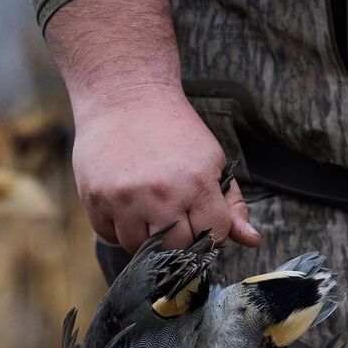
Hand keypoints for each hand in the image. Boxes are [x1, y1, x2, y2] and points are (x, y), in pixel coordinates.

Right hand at [70, 84, 259, 253]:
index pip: (213, 236)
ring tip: (148, 211)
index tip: (202, 220)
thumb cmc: (174, 131)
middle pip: (176, 249)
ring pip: (139, 248)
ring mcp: (124, 200)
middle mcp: (160, 196)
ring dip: (146, 237)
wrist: (125, 97)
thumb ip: (231, 203)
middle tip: (175, 218)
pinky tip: (126, 205)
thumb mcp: (211, 160)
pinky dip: (119, 228)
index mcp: (196, 184)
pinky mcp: (96, 200)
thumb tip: (252, 240)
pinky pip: (110, 236)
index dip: (211, 232)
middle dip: (179, 239)